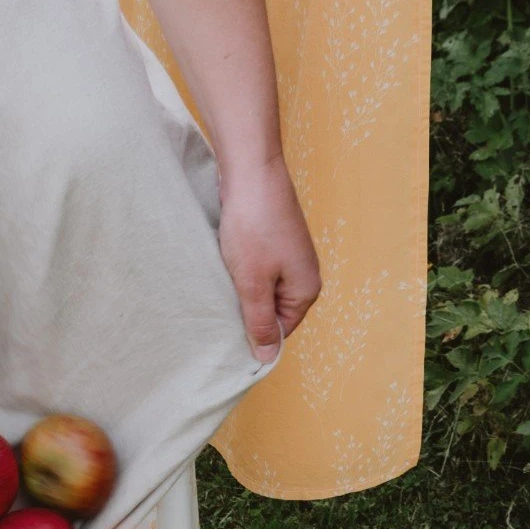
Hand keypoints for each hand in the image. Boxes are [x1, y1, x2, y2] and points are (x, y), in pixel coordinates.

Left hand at [218, 154, 320, 362]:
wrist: (252, 170)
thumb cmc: (254, 226)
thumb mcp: (253, 283)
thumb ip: (260, 322)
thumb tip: (267, 358)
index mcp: (306, 291)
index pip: (280, 331)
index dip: (255, 334)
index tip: (228, 330)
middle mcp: (304, 275)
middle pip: (272, 311)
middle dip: (248, 310)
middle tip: (222, 303)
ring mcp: (290, 256)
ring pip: (263, 289)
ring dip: (242, 288)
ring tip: (224, 279)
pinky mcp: (275, 241)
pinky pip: (258, 269)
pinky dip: (242, 269)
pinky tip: (227, 262)